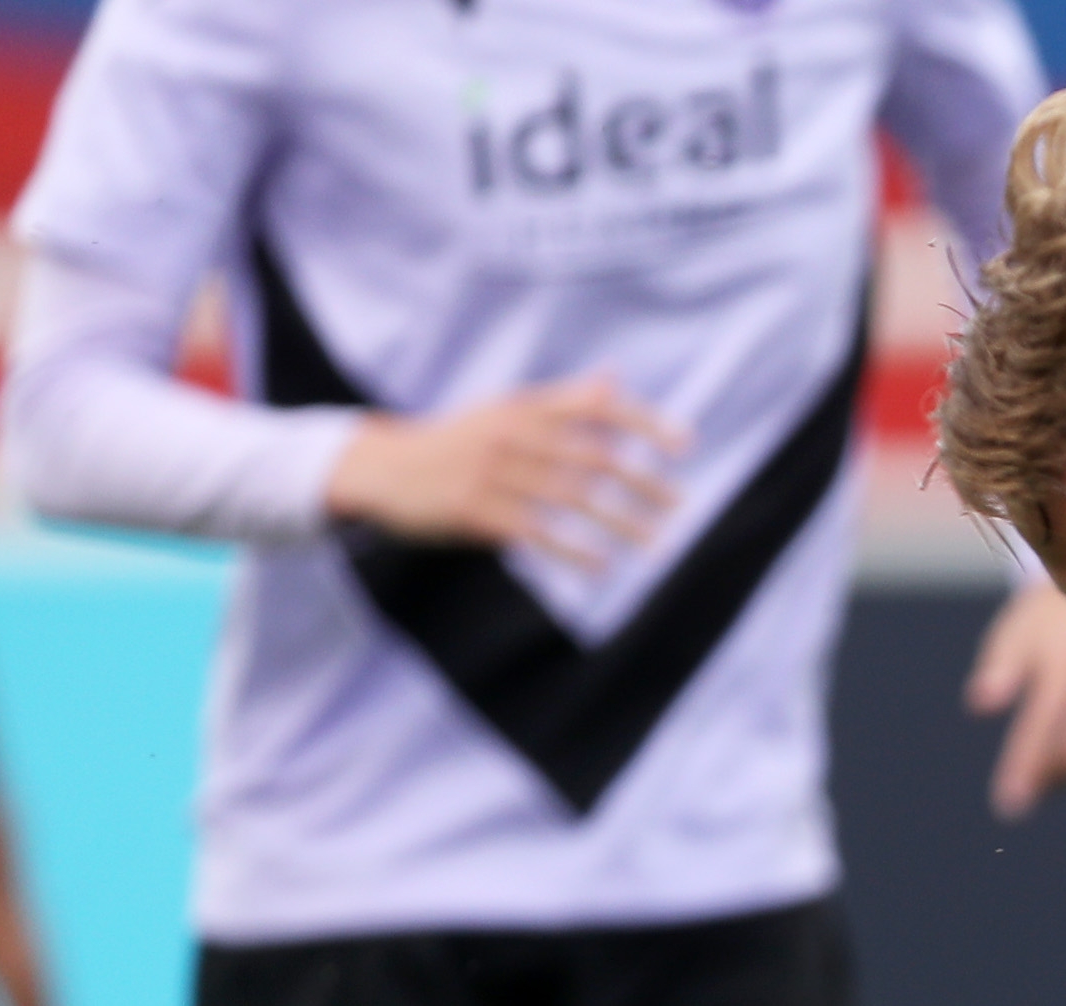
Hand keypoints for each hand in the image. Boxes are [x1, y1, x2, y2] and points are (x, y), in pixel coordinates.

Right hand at [320, 377, 686, 565]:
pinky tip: (603, 566)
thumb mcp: (505, 411)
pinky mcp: (475, 510)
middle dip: (642, 482)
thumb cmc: (456, 441)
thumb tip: (613, 378)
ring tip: (655, 543)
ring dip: (620, 522)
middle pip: (593, 456)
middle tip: (678, 505)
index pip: (595, 406)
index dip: (643, 422)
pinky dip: (574, 551)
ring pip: (572, 497)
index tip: (684, 445)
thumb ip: (562, 400)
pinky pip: (536, 532)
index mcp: (522, 407)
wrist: (381, 469)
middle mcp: (511, 434)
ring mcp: (492, 472)